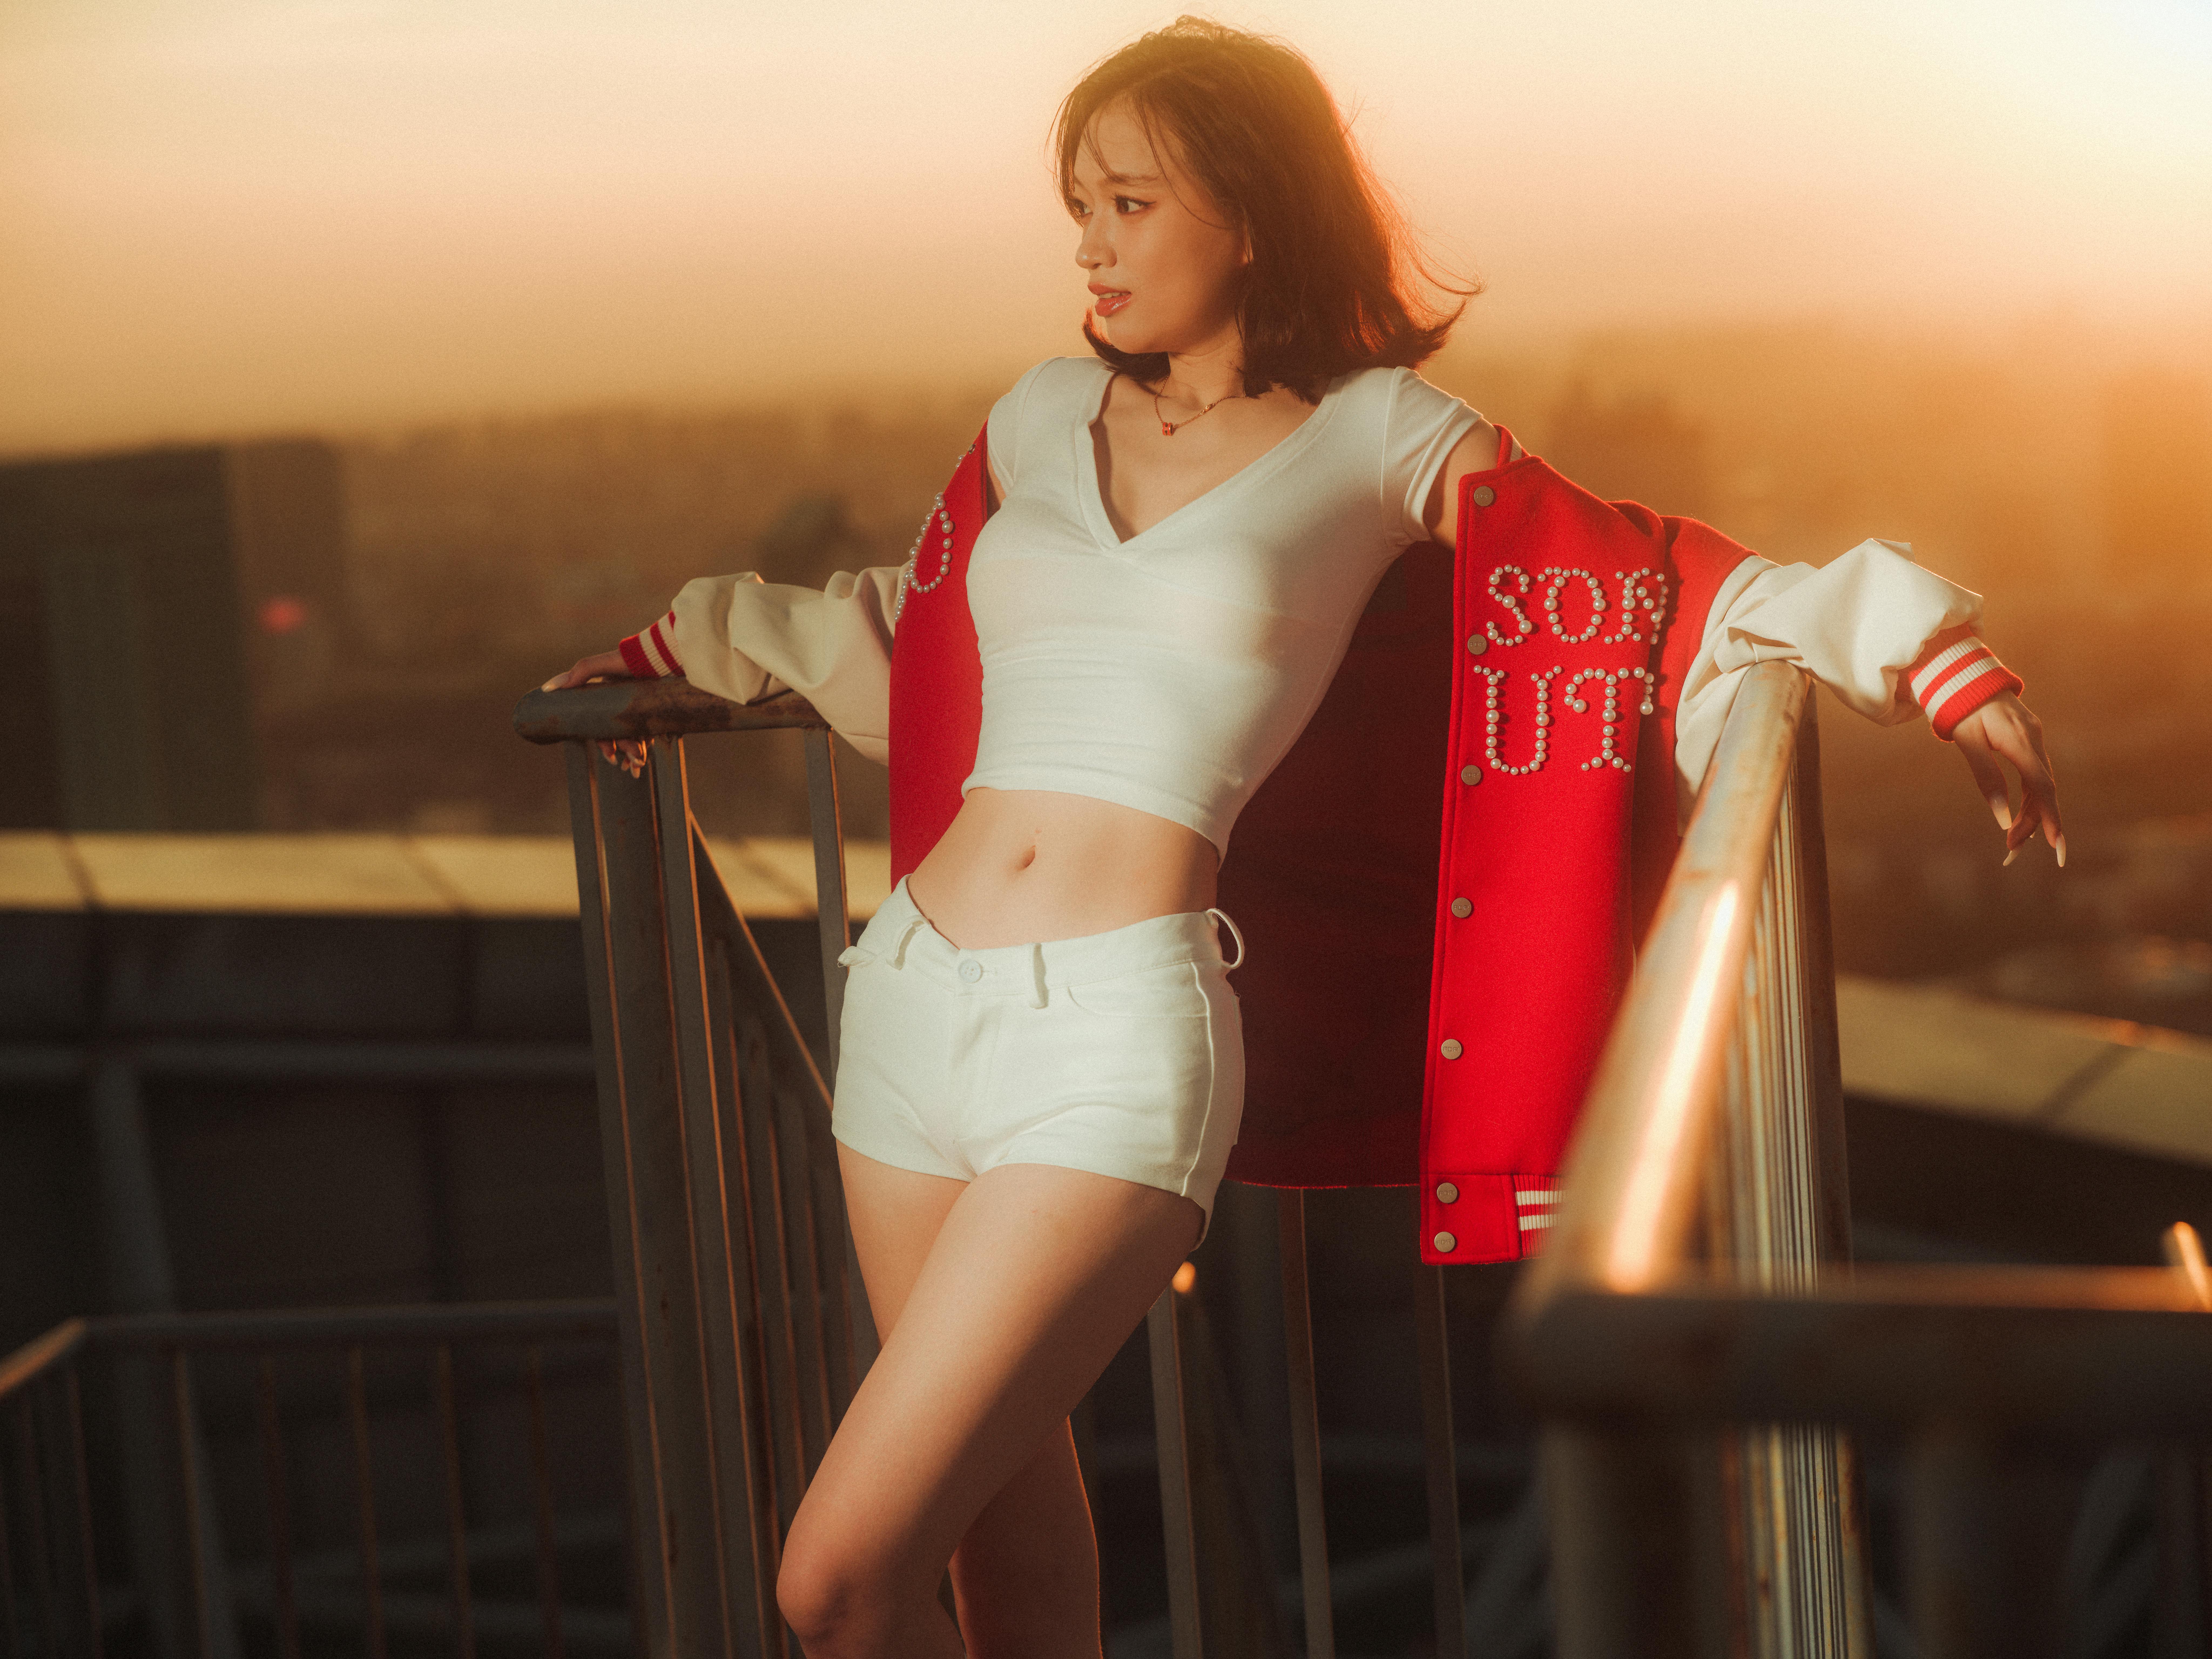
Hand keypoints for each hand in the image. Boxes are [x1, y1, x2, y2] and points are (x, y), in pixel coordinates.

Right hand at [540, 649, 646, 775]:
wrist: (666, 653)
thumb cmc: (632, 658)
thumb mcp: (605, 663)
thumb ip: (580, 672)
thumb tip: (548, 688)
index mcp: (606, 695)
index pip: (601, 724)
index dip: (604, 742)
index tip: (611, 756)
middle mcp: (621, 702)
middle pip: (618, 732)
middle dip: (623, 749)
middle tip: (630, 764)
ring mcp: (638, 706)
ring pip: (634, 734)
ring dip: (634, 751)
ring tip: (640, 762)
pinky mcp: (654, 708)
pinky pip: (649, 730)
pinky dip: (648, 744)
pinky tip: (647, 755)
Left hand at [1951, 691, 2063, 866]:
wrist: (1968, 679)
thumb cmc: (1962, 709)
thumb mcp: (1967, 743)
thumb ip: (1986, 778)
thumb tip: (2001, 819)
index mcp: (2020, 741)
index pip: (2042, 787)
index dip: (2049, 817)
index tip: (2055, 845)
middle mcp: (2034, 741)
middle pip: (2043, 791)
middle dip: (2034, 823)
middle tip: (2011, 851)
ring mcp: (2034, 741)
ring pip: (2040, 786)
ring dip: (2030, 814)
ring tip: (2012, 842)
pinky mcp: (2029, 743)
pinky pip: (2035, 776)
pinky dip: (2030, 799)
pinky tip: (2021, 817)